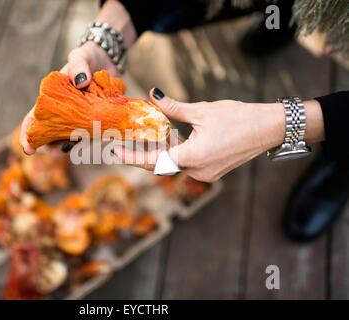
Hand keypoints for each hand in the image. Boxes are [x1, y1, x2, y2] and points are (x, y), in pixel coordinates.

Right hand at [20, 42, 117, 154]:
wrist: (109, 61)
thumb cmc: (88, 58)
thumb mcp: (81, 56)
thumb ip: (78, 65)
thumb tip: (80, 82)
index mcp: (50, 101)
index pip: (33, 121)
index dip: (28, 136)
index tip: (28, 149)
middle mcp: (62, 115)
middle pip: (51, 139)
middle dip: (54, 148)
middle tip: (65, 146)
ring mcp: (80, 122)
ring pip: (72, 142)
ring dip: (75, 146)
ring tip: (81, 141)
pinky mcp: (97, 124)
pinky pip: (93, 137)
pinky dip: (95, 140)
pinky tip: (100, 137)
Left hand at [114, 88, 287, 181]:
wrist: (269, 128)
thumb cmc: (238, 118)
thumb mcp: (201, 111)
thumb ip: (173, 108)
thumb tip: (153, 96)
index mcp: (193, 157)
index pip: (154, 161)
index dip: (132, 157)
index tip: (116, 152)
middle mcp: (198, 171)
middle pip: (161, 165)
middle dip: (144, 154)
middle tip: (128, 143)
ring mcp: (206, 173)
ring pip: (174, 165)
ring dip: (161, 152)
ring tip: (149, 136)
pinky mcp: (212, 170)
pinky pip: (187, 164)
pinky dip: (176, 153)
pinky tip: (170, 138)